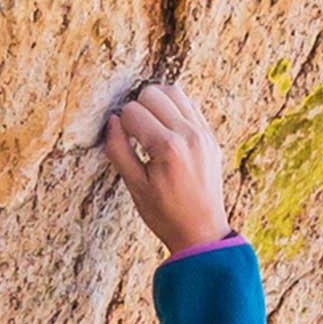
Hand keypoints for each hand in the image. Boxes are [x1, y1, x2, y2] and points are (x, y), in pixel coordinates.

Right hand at [101, 81, 232, 257]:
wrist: (202, 231)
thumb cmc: (166, 215)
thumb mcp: (135, 187)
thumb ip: (119, 151)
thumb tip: (112, 122)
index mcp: (167, 148)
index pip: (132, 112)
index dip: (121, 125)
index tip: (123, 142)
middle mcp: (189, 134)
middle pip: (152, 93)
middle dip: (137, 109)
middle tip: (135, 133)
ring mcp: (203, 133)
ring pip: (173, 92)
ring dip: (156, 103)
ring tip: (150, 126)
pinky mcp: (210, 136)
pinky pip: (189, 105)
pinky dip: (174, 110)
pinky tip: (166, 130)